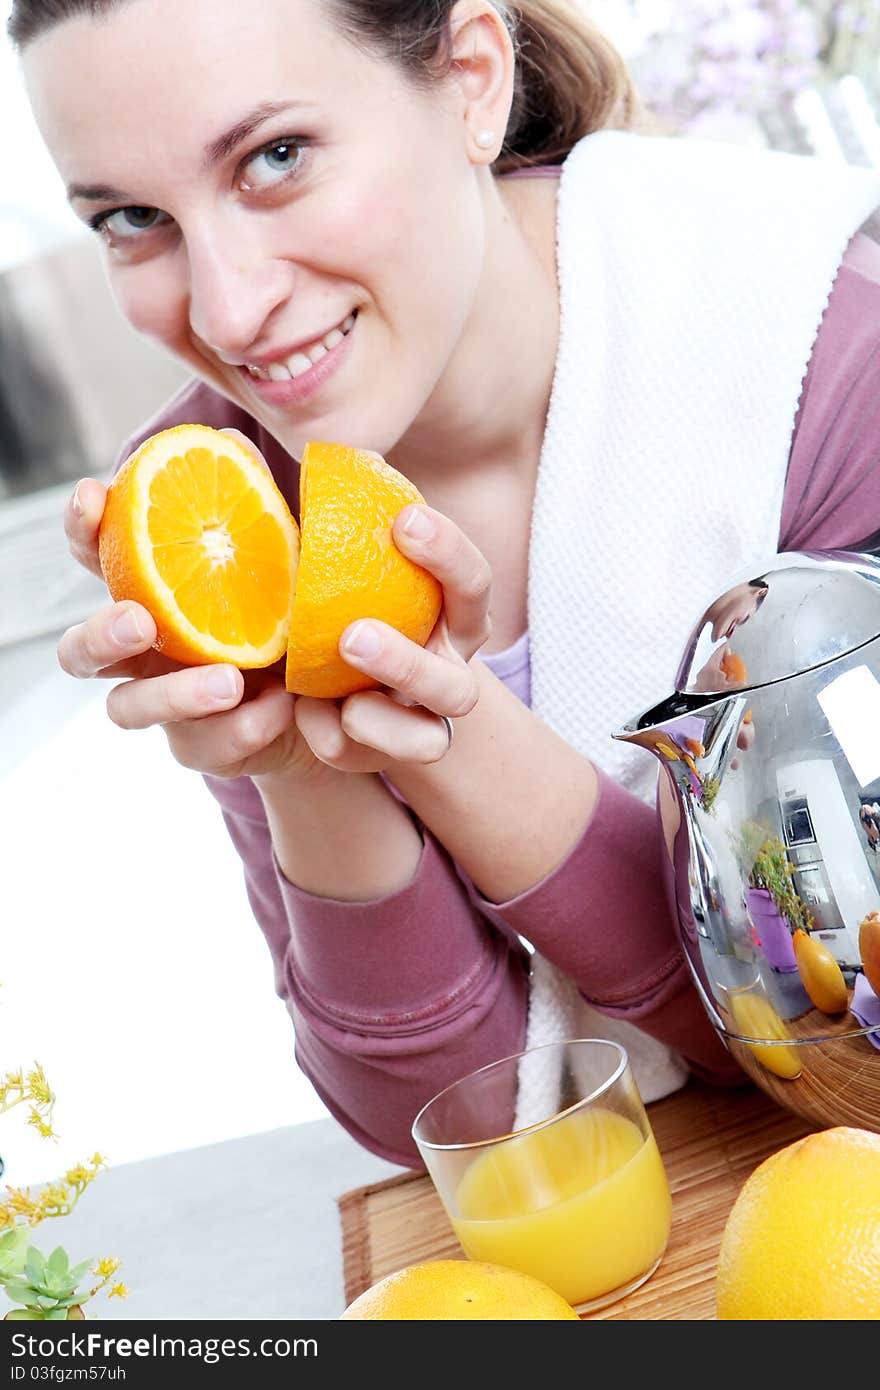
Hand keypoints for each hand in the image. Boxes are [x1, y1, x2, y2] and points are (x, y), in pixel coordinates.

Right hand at [58, 458, 315, 782]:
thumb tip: (227, 439)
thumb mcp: (286, 553)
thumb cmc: (296, 608)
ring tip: (230, 681)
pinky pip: (207, 746)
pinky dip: (245, 727)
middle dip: (100, 633)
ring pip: (127, 708)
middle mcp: (144, 652)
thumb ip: (255, 501)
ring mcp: (166, 705)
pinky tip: (281, 709)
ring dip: (174, 694)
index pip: (97, 555)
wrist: (337, 694)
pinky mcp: (203, 748)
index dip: (82, 526)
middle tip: (141, 620)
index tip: (93, 496)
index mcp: (153, 591)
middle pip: (79, 650)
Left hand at [294, 504, 490, 772]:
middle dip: (408, 661)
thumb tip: (240, 443)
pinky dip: (332, 737)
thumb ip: (301, 514)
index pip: (473, 583)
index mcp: (450, 617)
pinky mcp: (379, 756)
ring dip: (380, 718)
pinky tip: (304, 715)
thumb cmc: (332, 597)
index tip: (404, 518)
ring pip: (429, 738)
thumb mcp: (321, 557)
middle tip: (352, 634)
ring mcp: (417, 723)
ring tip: (334, 695)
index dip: (449, 553)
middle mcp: (446, 672)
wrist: (325, 680)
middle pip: (459, 683)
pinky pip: (362, 757)